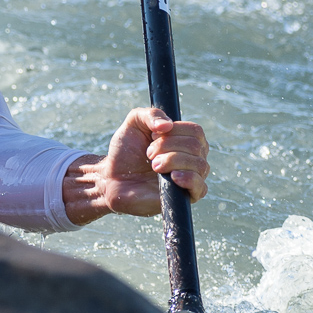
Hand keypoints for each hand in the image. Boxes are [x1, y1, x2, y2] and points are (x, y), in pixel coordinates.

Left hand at [62, 107, 209, 225]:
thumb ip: (151, 114)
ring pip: (199, 165)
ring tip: (153, 165)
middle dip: (167, 146)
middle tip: (148, 153)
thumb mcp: (134, 123)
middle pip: (196, 146)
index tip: (153, 136)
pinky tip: (173, 177)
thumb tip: (167, 125)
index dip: (175, 131)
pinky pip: (201, 188)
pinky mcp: (185, 198)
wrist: (112, 178)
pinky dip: (188, 179)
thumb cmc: (126, 151)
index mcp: (185, 140)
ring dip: (172, 161)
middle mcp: (192, 158)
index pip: (196, 131)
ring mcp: (190, 178)